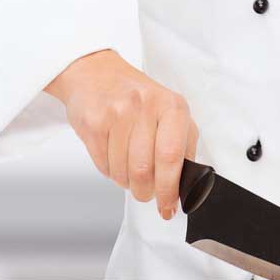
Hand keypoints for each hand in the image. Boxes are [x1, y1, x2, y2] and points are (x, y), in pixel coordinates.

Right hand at [45, 50, 197, 219]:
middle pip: (144, 170)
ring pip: (122, 172)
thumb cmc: (136, 97)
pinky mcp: (93, 122)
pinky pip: (103, 165)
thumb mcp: (169, 111)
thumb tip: (186, 185)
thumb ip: (182, 145)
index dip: (169, 189)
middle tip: (145, 192)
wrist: (95, 73)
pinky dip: (110, 171)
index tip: (167, 206)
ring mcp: (117, 113)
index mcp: (172, 106)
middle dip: (145, 191)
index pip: (172, 157)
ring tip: (127, 168)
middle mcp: (145, 107)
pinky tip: (113, 157)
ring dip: (126, 181)